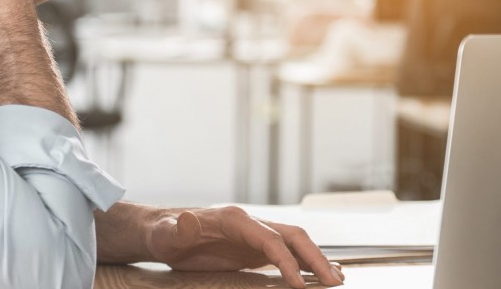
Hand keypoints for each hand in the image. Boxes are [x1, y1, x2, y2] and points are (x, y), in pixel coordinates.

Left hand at [145, 207, 343, 287]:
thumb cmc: (164, 233)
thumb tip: (186, 221)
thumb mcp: (166, 233)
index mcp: (234, 219)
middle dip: (315, 257)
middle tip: (334, 282)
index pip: (270, 239)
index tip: (300, 285)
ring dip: (316, 259)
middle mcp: (250, 224)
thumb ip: (177, 230)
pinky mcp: (253, 249)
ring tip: (337, 279)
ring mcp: (254, 235)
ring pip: (294, 243)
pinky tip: (319, 274)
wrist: (163, 231)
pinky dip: (305, 262)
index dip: (287, 261)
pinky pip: (286, 253)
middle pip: (292, 236)